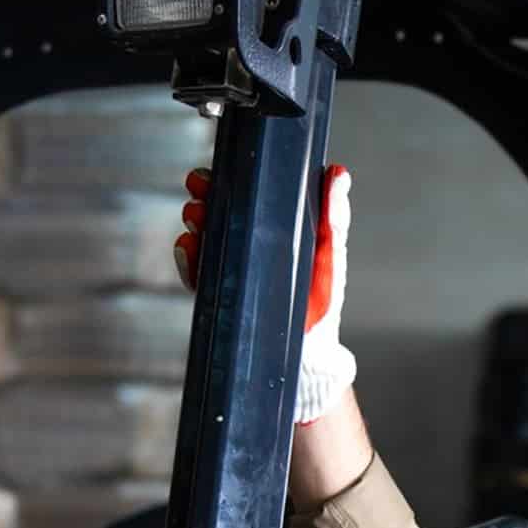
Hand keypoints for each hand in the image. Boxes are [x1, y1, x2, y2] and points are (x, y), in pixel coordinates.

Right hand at [174, 161, 355, 425]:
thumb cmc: (322, 305)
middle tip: (197, 188)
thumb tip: (338, 174)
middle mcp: (250, 246)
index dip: (228, 181)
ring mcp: (233, 269)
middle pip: (219, 213)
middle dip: (205, 197)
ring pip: (205, 238)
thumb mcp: (330, 256)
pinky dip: (189, 259)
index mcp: (275, 232)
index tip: (216, 171)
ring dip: (196, 223)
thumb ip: (333, 218)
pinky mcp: (221, 293)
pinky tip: (189, 247)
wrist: (306, 356)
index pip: (246, 198)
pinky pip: (198, 273)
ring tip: (195, 217)